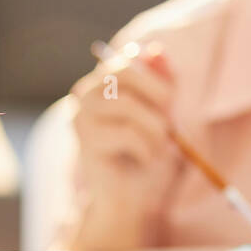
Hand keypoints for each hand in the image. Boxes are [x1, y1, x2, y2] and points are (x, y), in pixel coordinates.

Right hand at [65, 42, 175, 249]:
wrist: (131, 200)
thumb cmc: (147, 156)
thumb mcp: (163, 113)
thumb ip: (161, 81)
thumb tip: (157, 50)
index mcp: (102, 82)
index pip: (127, 60)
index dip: (156, 81)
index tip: (169, 104)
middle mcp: (85, 94)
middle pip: (123, 72)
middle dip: (157, 96)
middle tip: (169, 123)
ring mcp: (81, 117)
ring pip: (127, 105)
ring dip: (155, 129)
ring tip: (159, 147)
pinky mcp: (85, 142)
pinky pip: (127, 134)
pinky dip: (147, 149)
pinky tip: (144, 160)